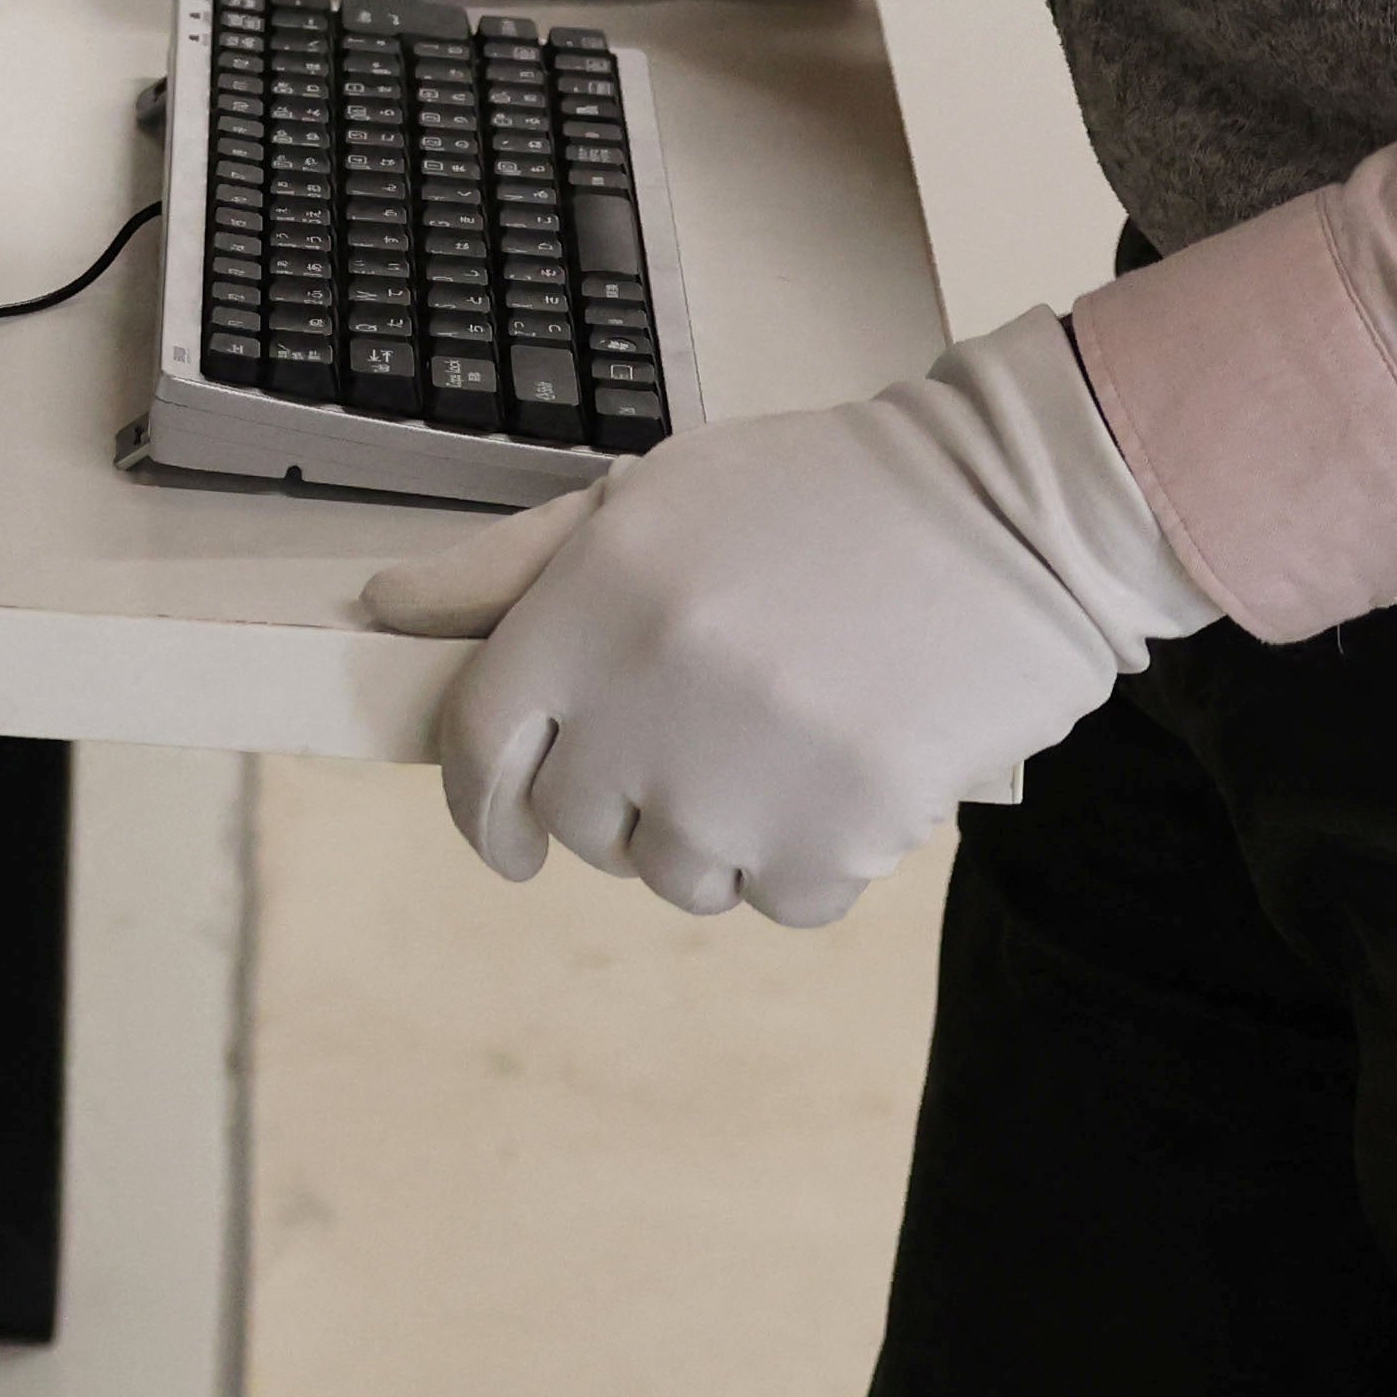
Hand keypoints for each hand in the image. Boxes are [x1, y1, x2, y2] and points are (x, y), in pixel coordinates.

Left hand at [359, 312, 1209, 922]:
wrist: (1013, 515)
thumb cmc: (821, 499)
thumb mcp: (652, 495)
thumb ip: (511, 565)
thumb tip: (383, 609)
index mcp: (593, 595)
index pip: (479, 739)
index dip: (478, 803)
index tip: (506, 836)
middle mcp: (650, 690)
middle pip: (575, 822)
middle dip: (617, 804)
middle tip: (694, 742)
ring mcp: (742, 773)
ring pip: (675, 876)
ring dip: (715, 836)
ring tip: (783, 741)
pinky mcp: (837, 836)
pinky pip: (779, 901)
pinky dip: (806, 862)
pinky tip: (847, 772)